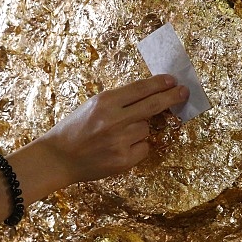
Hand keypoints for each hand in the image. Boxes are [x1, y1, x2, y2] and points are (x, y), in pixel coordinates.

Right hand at [37, 75, 188, 185]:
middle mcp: (114, 120)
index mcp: (104, 102)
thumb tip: (151, 93)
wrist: (58, 157)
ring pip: (146, 129)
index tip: (172, 80)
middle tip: (183, 92)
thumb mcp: (93, 105)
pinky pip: (144, 147)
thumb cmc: (76, 128)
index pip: (141, 88)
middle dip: (172, 97)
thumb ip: (119, 100)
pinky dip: (137, 147)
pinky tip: (118, 148)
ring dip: (139, 129)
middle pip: (153, 105)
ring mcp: (119, 141)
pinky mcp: (123, 160)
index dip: (160, 83)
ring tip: (116, 135)